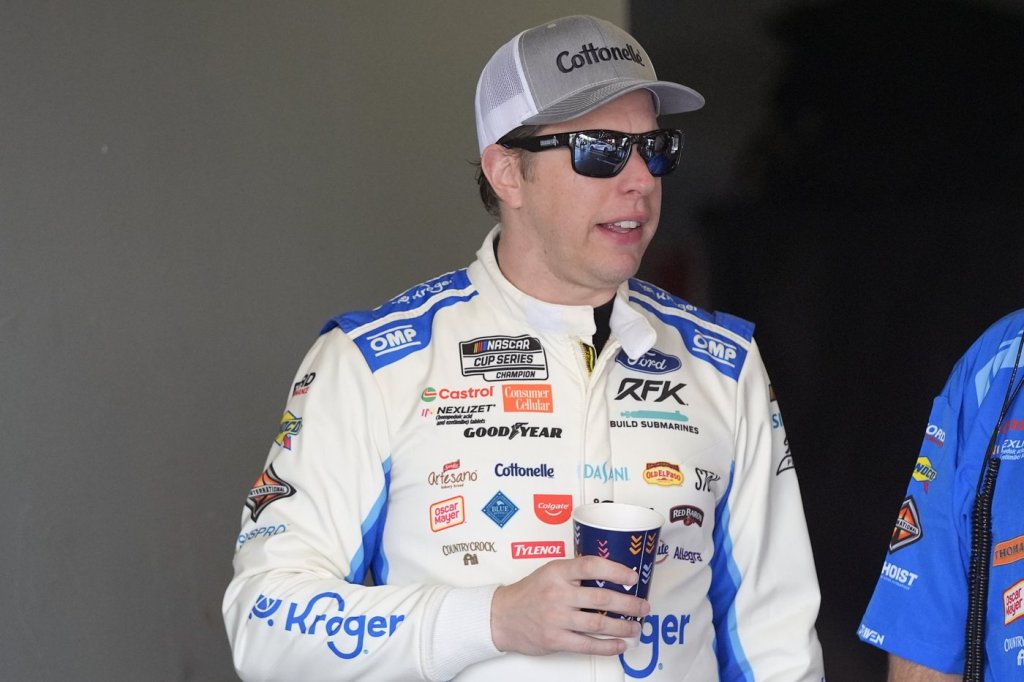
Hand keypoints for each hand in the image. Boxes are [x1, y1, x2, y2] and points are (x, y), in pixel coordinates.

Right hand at [489, 555, 650, 655]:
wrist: (502, 616)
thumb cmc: (530, 593)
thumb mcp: (550, 572)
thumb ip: (575, 572)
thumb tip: (612, 575)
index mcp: (558, 572)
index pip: (592, 566)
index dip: (617, 571)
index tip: (634, 577)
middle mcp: (557, 593)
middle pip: (602, 598)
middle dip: (629, 604)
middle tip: (643, 607)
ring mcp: (556, 618)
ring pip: (599, 624)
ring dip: (623, 627)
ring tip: (636, 627)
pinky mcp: (555, 639)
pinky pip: (588, 645)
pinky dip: (608, 647)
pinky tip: (620, 645)